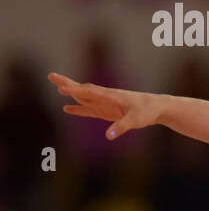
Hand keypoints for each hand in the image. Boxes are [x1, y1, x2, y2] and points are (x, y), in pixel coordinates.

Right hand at [48, 72, 162, 139]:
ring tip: (56, 87)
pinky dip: (78, 109)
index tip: (61, 88)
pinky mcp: (106, 111)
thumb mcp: (135, 121)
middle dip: (67, 83)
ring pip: (83, 97)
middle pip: (82, 89)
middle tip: (50, 75)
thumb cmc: (147, 112)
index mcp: (110, 96)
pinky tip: (66, 108)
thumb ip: (121, 127)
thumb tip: (108, 136)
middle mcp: (105, 97)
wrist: (157, 108)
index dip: (75, 90)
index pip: (89, 92)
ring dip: (70, 92)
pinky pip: (88, 109)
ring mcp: (104, 104)